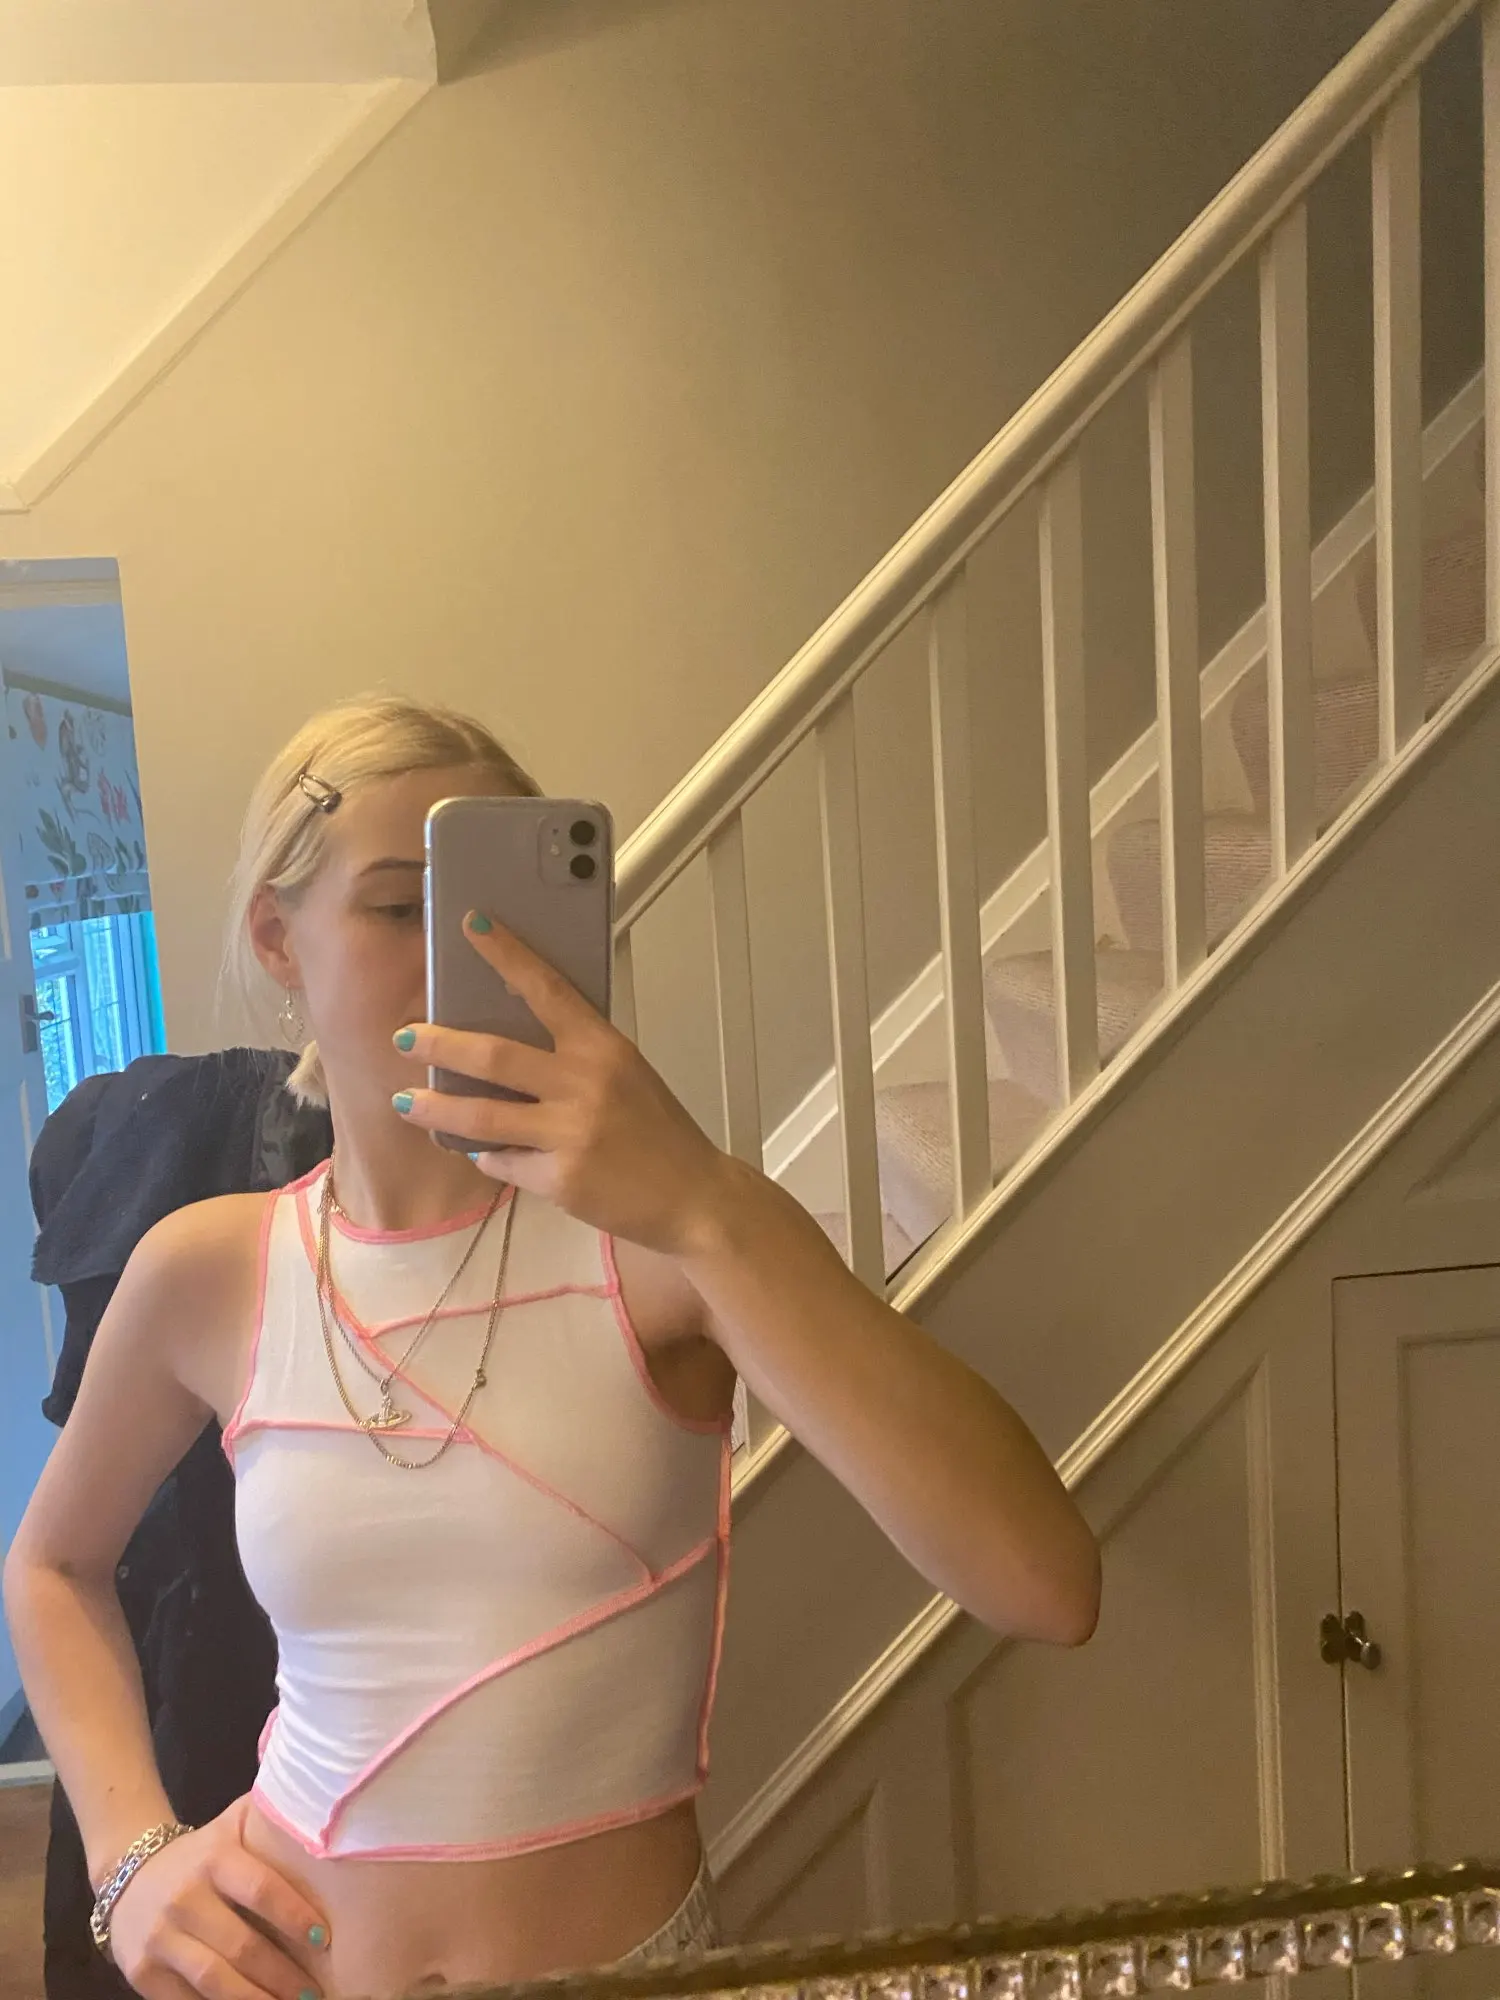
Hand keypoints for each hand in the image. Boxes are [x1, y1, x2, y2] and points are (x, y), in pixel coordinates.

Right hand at [106, 1797, 328, 1999]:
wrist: (127, 1872)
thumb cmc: (200, 1854)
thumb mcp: (229, 1826)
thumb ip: (267, 1817)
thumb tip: (326, 1806)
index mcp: (213, 1859)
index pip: (260, 1889)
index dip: (294, 1916)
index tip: (325, 1938)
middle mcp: (185, 1898)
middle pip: (241, 1945)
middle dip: (282, 1974)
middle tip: (314, 1992)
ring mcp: (159, 1939)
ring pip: (213, 1979)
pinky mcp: (142, 1973)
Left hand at [392, 912, 735, 1256]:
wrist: (692, 1197)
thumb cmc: (658, 1132)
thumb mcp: (627, 1075)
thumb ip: (576, 1057)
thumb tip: (508, 1046)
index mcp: (603, 1047)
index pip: (548, 988)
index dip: (507, 955)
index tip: (470, 926)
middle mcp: (585, 1083)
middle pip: (494, 1055)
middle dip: (439, 1042)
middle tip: (404, 1034)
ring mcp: (570, 1133)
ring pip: (482, 1116)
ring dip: (435, 1106)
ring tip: (405, 1100)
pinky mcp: (559, 1178)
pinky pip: (503, 1163)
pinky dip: (488, 1157)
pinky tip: (481, 1153)